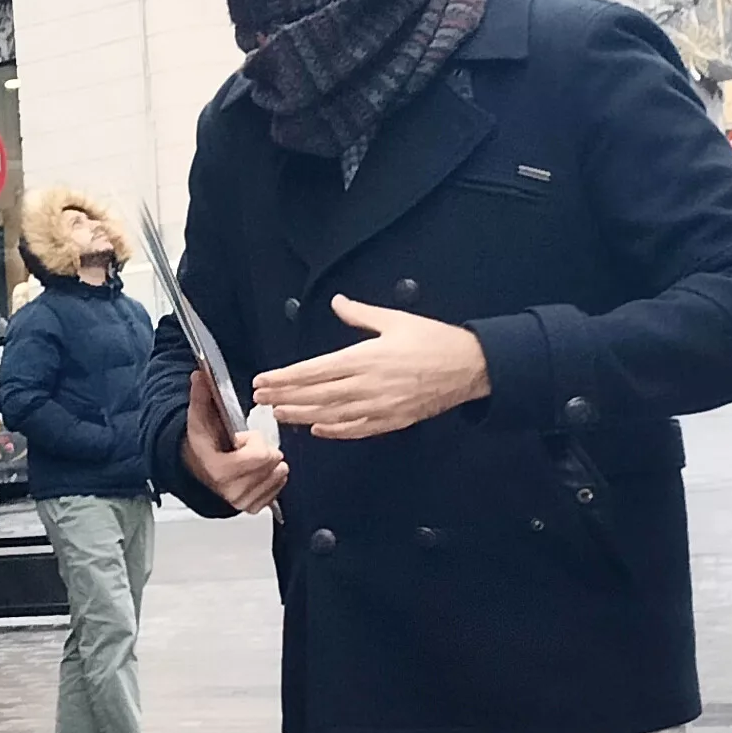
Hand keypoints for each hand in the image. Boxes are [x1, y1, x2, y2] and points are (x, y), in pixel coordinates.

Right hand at [182, 366, 288, 514]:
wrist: (198, 468)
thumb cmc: (204, 443)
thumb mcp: (200, 418)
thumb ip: (201, 396)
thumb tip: (199, 375)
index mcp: (219, 470)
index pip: (260, 457)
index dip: (254, 442)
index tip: (240, 439)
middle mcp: (231, 491)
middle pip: (273, 464)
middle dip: (263, 451)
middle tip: (246, 449)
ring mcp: (243, 501)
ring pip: (279, 475)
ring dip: (268, 464)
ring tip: (249, 460)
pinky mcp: (254, 507)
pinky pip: (279, 487)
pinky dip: (272, 477)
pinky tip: (256, 471)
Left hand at [251, 297, 491, 440]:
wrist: (472, 366)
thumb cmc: (435, 341)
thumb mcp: (395, 320)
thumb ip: (360, 314)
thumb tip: (338, 302)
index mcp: (365, 358)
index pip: (313, 371)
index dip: (285, 378)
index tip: (263, 380)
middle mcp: (368, 385)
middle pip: (316, 396)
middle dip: (284, 398)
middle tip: (260, 400)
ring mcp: (379, 406)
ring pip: (331, 415)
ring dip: (301, 415)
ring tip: (279, 414)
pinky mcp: (393, 420)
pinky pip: (357, 429)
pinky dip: (335, 430)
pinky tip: (317, 429)